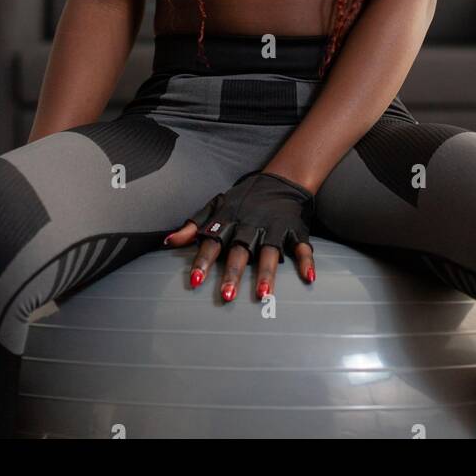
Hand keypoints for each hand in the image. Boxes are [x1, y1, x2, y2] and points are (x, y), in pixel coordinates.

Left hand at [163, 170, 316, 302]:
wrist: (280, 179)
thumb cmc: (243, 199)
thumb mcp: (215, 207)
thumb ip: (193, 226)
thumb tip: (168, 242)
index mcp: (229, 221)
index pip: (212, 242)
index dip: (203, 261)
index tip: (195, 280)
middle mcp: (250, 226)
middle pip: (240, 251)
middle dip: (233, 272)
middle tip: (227, 296)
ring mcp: (273, 228)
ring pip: (269, 252)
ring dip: (266, 273)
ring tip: (262, 295)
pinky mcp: (294, 230)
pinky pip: (301, 246)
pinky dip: (305, 260)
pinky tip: (307, 277)